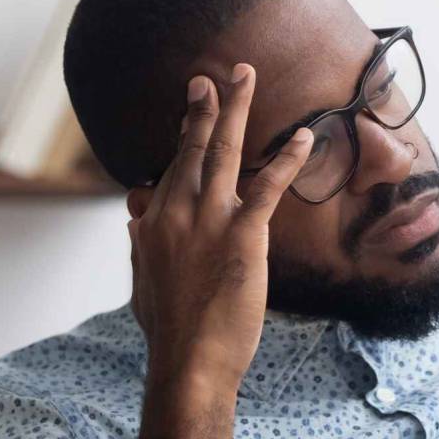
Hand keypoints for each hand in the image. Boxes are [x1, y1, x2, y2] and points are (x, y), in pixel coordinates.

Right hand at [126, 63, 314, 400]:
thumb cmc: (170, 333)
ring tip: (243, 77)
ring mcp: (207, 221)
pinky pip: (267, 186)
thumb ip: (139, 248)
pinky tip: (304, 138)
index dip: (183, 143)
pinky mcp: (241, 235)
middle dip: (202, 109)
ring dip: (235, 109)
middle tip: (210, 78)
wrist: (189, 362)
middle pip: (191, 149)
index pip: (169, 173)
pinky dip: (287, 159)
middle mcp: (175, 213)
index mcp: (151, 225)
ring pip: (222, 151)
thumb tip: (134, 222)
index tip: (190, 117)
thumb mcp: (142, 284)